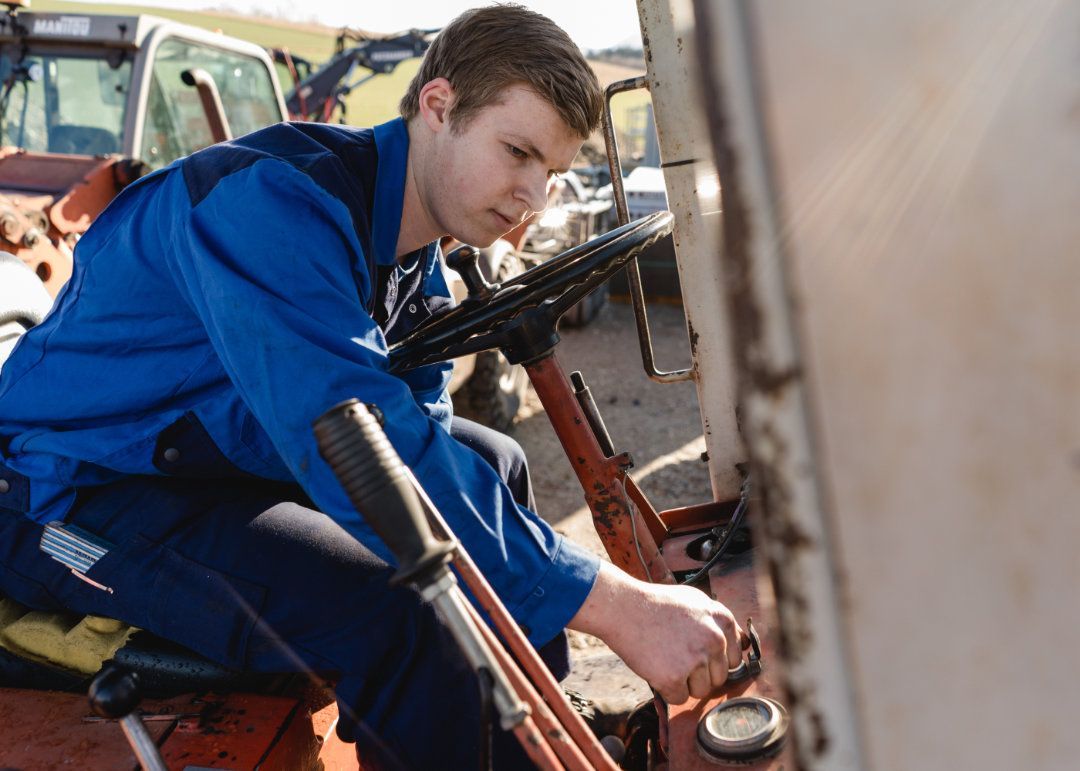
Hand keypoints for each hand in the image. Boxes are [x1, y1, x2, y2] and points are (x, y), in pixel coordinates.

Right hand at [568, 562, 744, 703]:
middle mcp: (714, 639)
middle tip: (675, 655)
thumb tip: (741, 644)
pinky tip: (656, 667)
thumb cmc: (656, 604)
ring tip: (665, 659)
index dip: (713, 659)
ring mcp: (695, 659)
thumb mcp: (695, 601)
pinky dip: (666, 689)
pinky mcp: (674, 678)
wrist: (622, 607)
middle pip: (718, 678)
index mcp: (722, 619)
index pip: (734, 657)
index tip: (696, 653)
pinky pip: (679, 698)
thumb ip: (718, 622)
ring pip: (700, 691)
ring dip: (683, 683)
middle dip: (699, 673)